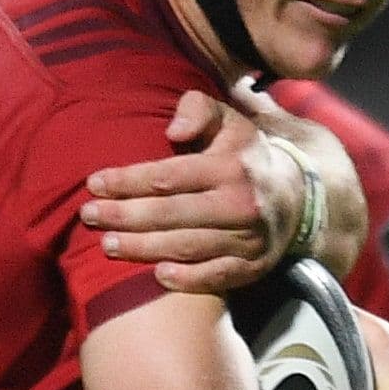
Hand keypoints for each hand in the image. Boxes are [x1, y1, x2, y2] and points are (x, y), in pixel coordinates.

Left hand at [80, 88, 312, 293]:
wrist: (298, 197)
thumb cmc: (244, 157)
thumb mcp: (228, 120)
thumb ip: (197, 110)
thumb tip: (171, 131)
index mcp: (230, 165)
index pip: (170, 176)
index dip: (129, 180)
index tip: (94, 183)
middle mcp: (240, 203)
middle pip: (173, 213)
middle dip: (126, 216)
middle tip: (90, 216)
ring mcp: (248, 238)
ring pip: (189, 246)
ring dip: (145, 249)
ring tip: (108, 246)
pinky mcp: (253, 266)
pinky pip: (218, 277)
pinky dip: (188, 279)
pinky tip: (157, 276)